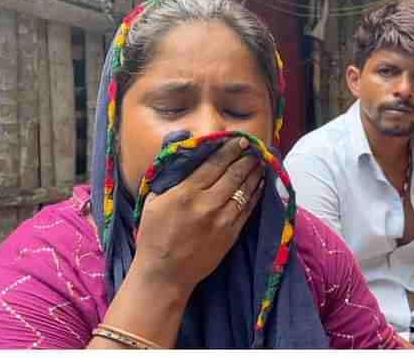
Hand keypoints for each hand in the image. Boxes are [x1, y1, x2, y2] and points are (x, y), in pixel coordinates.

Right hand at [131, 137, 263, 293]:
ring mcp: (222, 220)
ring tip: (261, 161)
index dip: (229, 150)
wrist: (165, 274)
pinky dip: (255, 194)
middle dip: (245, 158)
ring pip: (244, 190)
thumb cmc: (153, 236)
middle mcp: (207, 204)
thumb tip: (181, 156)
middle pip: (232, 174)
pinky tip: (260, 184)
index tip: (239, 140)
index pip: (213, 164)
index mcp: (186, 193)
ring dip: (254, 173)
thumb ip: (168, 178)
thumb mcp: (152, 201)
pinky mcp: (231, 234)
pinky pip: (248, 209)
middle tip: (254, 146)